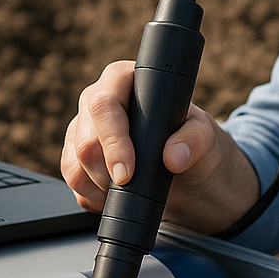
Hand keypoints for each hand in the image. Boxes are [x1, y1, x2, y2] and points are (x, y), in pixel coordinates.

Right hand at [61, 60, 259, 234]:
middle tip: (132, 186)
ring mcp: (83, 130)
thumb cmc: (194, 144)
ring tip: (130, 190)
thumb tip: (173, 156)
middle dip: (107, 172)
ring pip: (74, 163)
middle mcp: (97, 102)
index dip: (113, 140)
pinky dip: (93, 197)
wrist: (189, 176)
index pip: (104, 104)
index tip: (128, 173)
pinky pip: (73, 180)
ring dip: (101, 186)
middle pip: (84, 139)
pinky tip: (115, 196)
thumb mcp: (205, 138)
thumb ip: (195, 140)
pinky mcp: (76, 157)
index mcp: (123, 81)